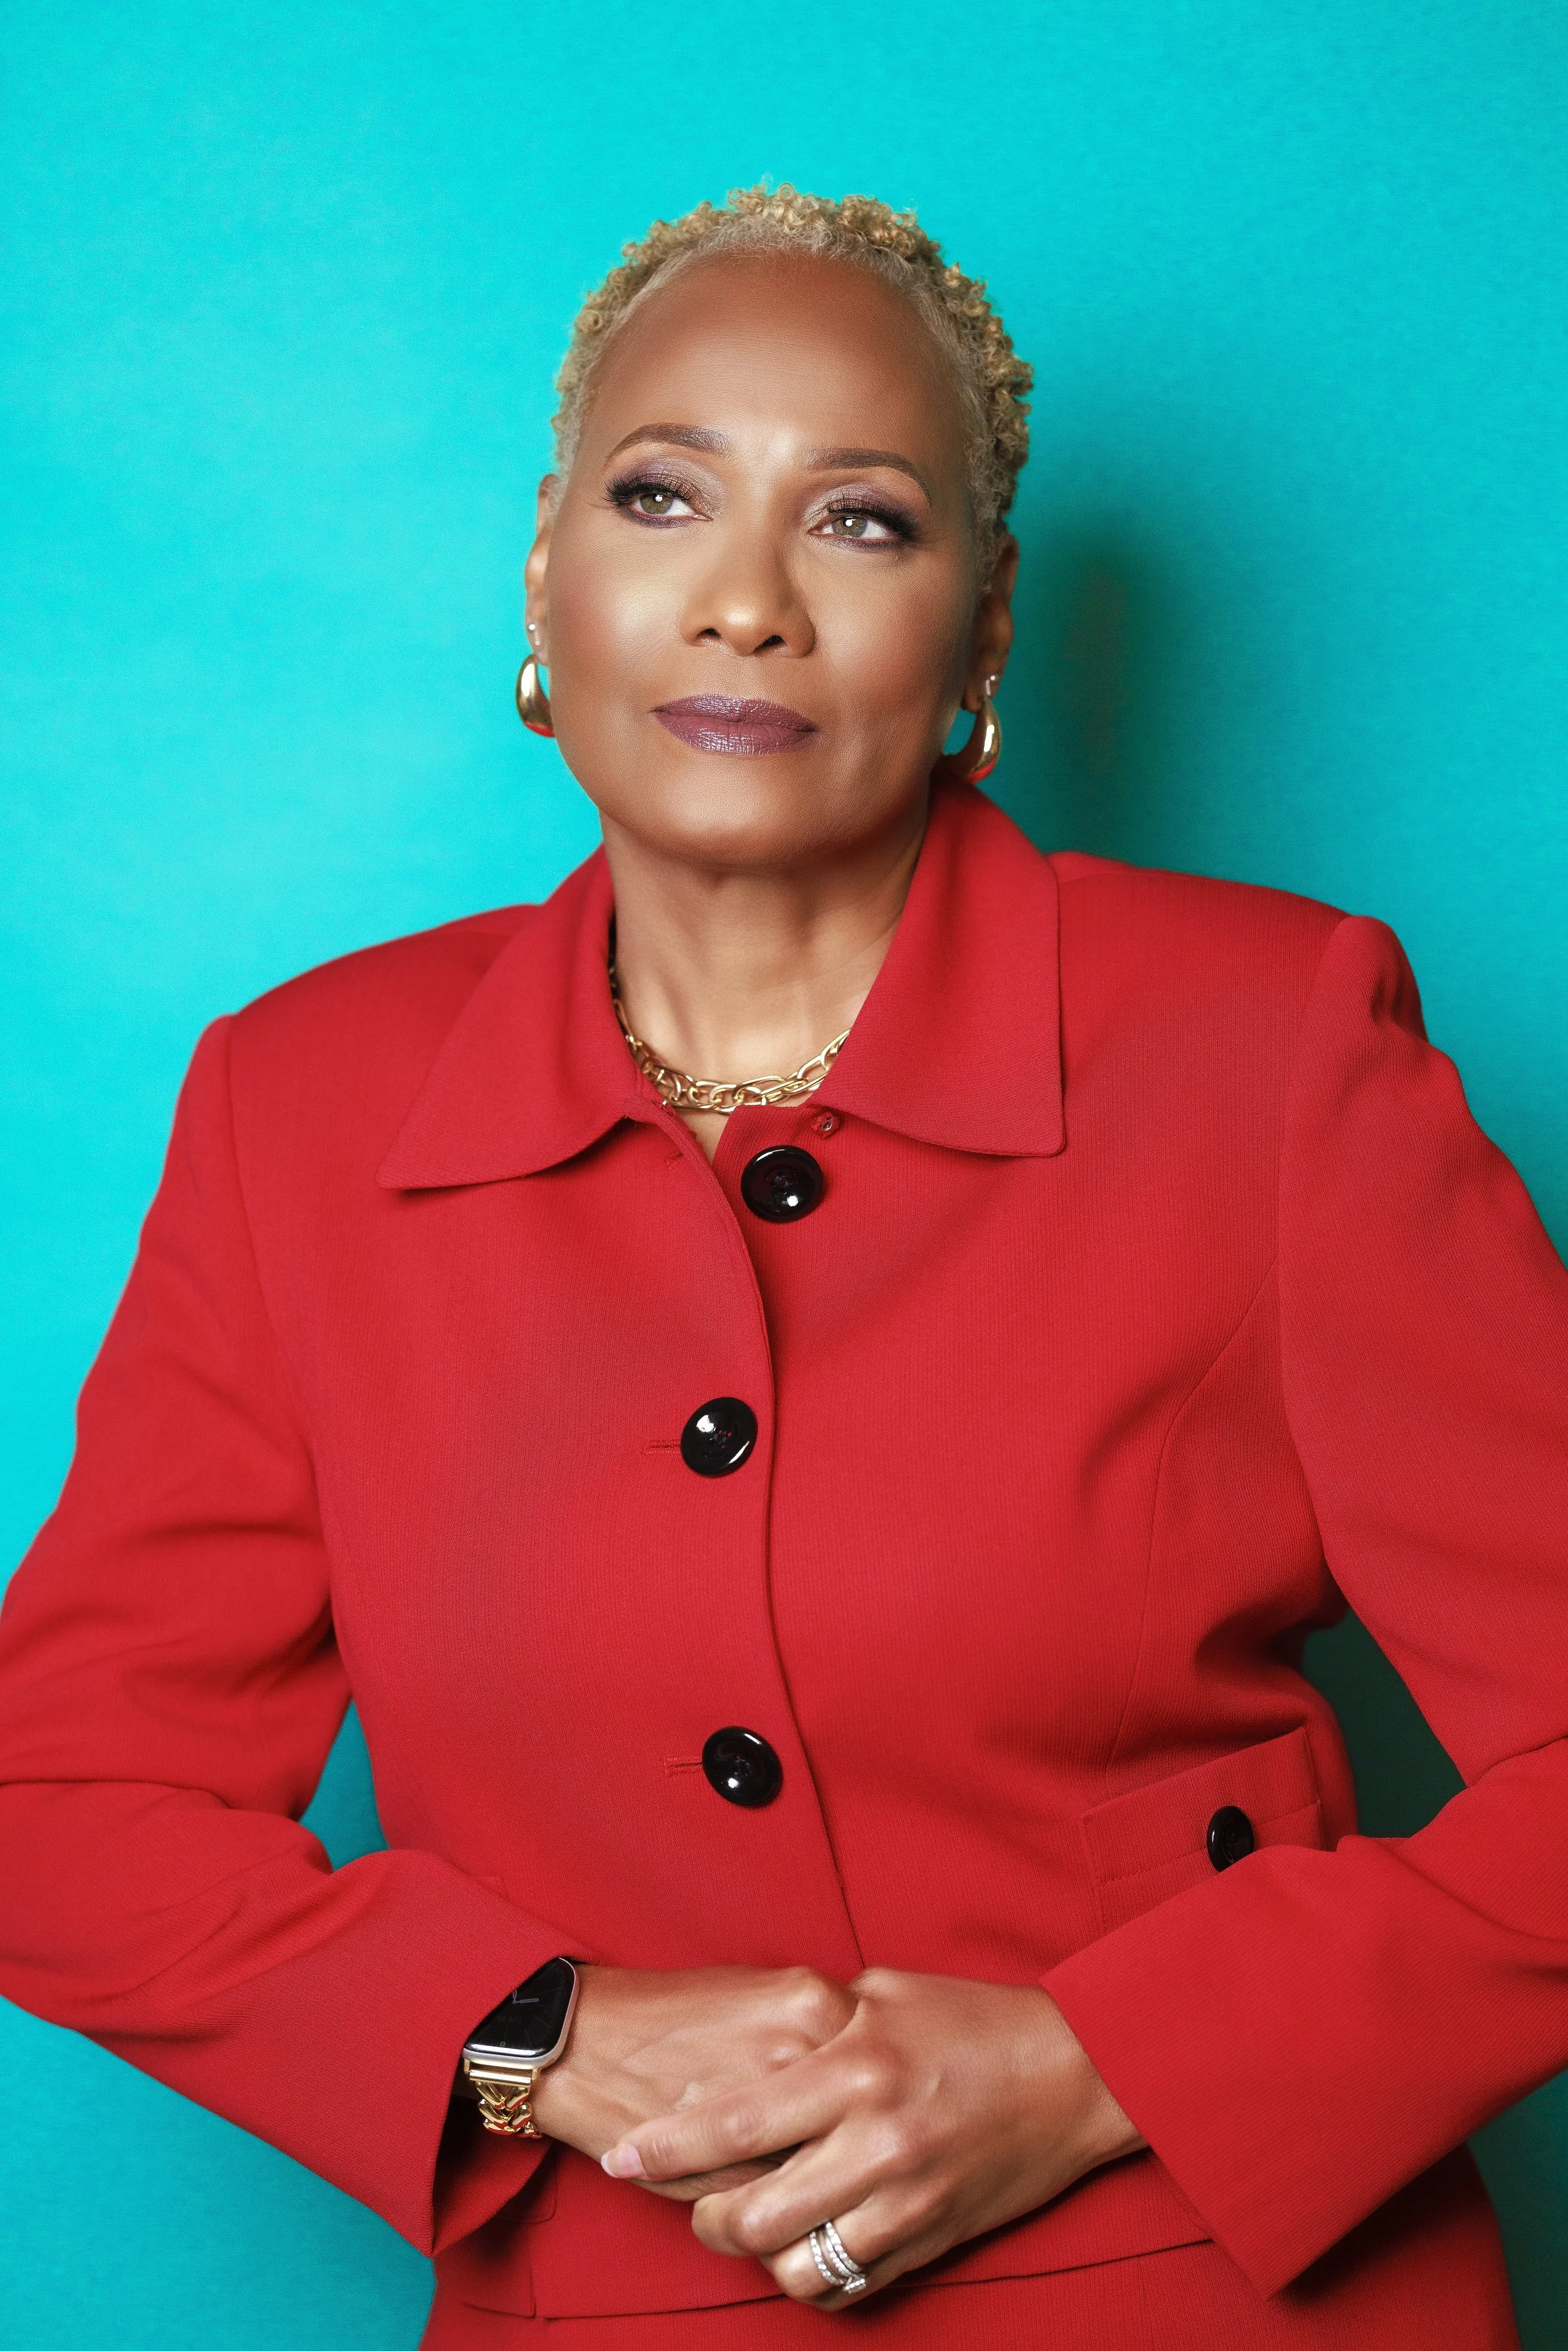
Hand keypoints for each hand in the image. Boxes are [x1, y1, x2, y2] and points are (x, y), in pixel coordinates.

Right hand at [524, 1963, 856, 2200]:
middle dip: (857, 2135)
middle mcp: (804, 2049)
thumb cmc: (673, 2017)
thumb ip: (818, 2032)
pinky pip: (787, 2193)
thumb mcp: (761, 1996)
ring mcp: (774, 2108)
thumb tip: (863, 2078)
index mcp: (816, 2000)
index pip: (881, 2060)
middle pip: (865, 2114)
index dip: (872, 2087)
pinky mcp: (738, 2163)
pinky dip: (784, 2197)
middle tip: (842, 2140)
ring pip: (833, 2160)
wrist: (584, 2042)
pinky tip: (761, 2179)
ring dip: (826, 2172)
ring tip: (805, 2164)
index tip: (868, 2102)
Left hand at [600, 1968, 1143, 2299]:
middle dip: (700, 2214)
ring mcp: (906, 2199)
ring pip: (794, 2265)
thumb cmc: (975, 2020)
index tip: (620, 2153)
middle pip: (751, 2213)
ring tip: (744, 2223)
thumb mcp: (884, 1993)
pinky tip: (801, 2246)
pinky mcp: (931, 2238)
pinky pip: (848, 2285)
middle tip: (690, 2196)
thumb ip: (812, 2019)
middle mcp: (876, 2140)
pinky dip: (811, 2278)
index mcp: (857, 2066)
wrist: (1074, 2072)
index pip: (736, 2122)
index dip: (666, 2145)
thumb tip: (745, 2048)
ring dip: (753, 2253)